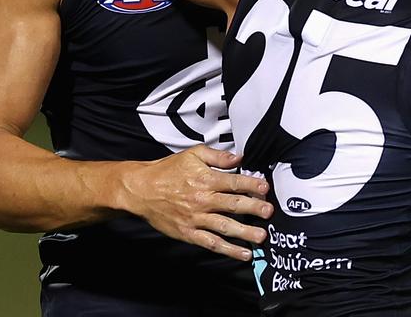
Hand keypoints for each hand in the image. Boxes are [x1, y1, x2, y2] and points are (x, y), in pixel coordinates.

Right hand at [121, 146, 272, 261]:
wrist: (141, 189)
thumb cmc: (167, 171)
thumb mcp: (192, 155)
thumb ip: (217, 156)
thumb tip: (239, 157)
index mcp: (205, 179)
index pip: (234, 182)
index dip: (252, 185)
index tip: (266, 188)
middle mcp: (203, 199)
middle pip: (233, 204)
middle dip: (254, 208)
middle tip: (269, 211)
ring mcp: (196, 218)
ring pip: (225, 226)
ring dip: (245, 232)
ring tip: (261, 236)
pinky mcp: (189, 233)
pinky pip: (212, 243)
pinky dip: (228, 250)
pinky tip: (243, 254)